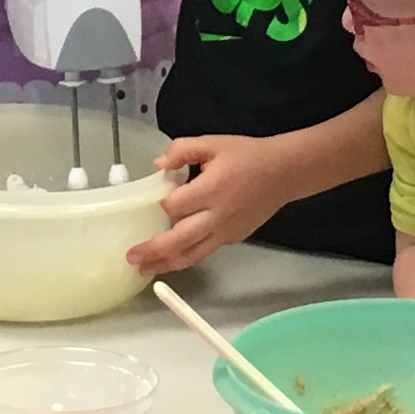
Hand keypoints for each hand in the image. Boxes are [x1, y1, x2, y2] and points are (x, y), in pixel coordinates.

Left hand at [127, 133, 295, 276]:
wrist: (283, 172)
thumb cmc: (246, 155)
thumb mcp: (212, 143)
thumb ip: (181, 150)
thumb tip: (157, 165)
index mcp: (211, 189)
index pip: (174, 205)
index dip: (161, 202)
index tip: (157, 196)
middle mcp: (217, 216)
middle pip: (180, 240)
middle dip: (154, 250)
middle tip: (131, 258)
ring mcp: (226, 231)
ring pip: (192, 255)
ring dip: (166, 264)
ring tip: (144, 271)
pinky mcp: (232, 239)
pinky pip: (205, 251)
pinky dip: (186, 257)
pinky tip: (170, 259)